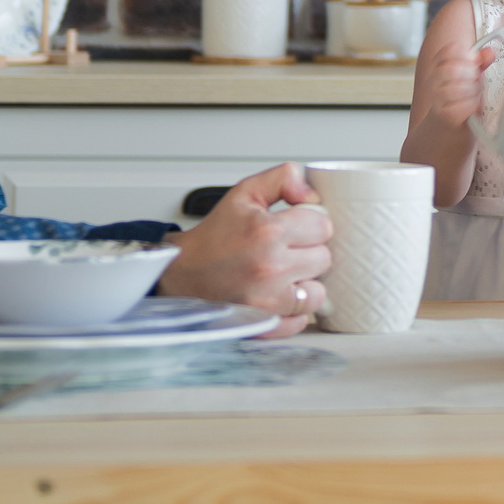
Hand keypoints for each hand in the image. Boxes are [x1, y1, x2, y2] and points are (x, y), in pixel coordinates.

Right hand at [155, 163, 332, 335]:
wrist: (180, 273)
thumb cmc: (212, 237)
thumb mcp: (244, 193)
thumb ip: (283, 178)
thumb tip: (313, 194)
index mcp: (268, 232)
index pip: (324, 226)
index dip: (310, 224)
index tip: (294, 228)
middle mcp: (271, 268)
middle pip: (324, 258)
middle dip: (307, 252)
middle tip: (285, 251)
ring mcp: (268, 301)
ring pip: (318, 292)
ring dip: (304, 284)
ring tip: (282, 275)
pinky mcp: (264, 324)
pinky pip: (302, 321)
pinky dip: (294, 311)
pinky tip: (278, 296)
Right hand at [422, 35, 493, 129]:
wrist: (449, 128)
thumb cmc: (461, 99)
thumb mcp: (471, 77)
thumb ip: (480, 63)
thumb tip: (490, 52)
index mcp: (438, 66)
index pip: (448, 50)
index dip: (465, 55)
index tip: (474, 63)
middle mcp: (433, 81)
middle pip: (451, 69)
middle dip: (471, 74)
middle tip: (476, 81)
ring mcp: (436, 99)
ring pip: (457, 87)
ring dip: (473, 91)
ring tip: (475, 95)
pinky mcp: (444, 116)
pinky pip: (463, 105)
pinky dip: (474, 105)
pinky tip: (473, 107)